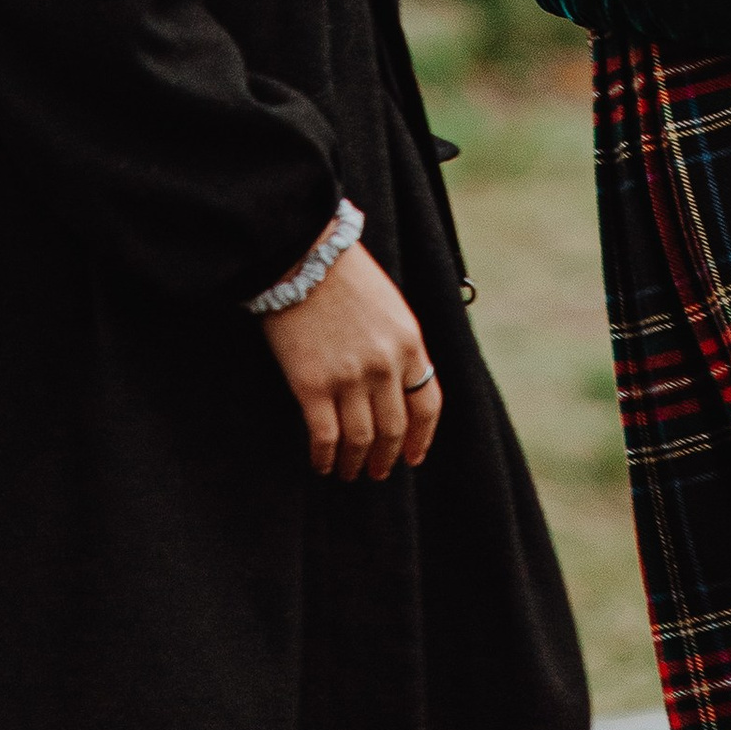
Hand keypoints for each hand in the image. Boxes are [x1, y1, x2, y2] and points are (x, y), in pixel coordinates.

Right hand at [261, 242, 441, 481]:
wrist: (303, 257)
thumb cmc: (345, 276)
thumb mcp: (391, 306)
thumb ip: (399, 346)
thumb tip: (399, 387)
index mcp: (410, 342)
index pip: (427, 404)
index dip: (422, 437)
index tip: (414, 456)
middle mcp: (385, 365)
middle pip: (394, 428)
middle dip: (387, 457)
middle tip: (378, 471)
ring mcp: (349, 378)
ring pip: (360, 440)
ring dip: (355, 462)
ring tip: (349, 472)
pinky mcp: (312, 385)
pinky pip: (325, 437)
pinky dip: (325, 458)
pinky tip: (322, 464)